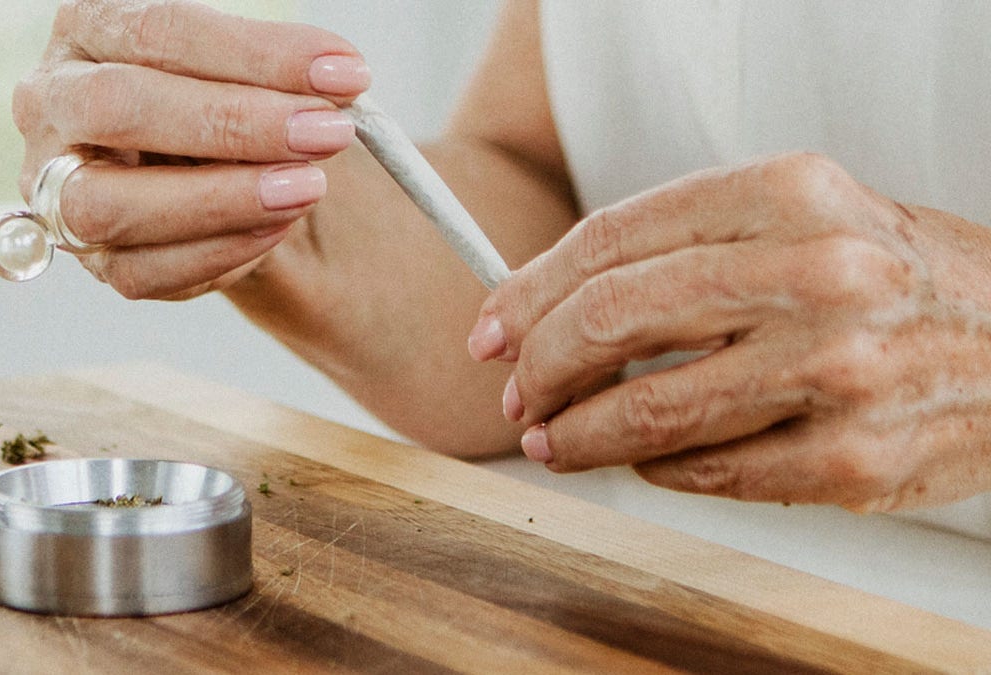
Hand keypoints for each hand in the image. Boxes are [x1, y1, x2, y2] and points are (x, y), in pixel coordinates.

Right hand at [12, 0, 369, 299]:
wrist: (214, 175)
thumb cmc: (225, 104)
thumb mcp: (245, 73)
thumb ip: (275, 75)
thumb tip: (338, 85)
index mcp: (88, 31)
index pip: (161, 31)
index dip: (257, 54)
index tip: (343, 72)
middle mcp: (53, 105)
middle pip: (119, 108)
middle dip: (233, 123)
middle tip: (324, 132)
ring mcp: (55, 188)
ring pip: (111, 203)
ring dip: (223, 199)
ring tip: (308, 187)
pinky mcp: (92, 258)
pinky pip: (144, 269)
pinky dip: (221, 250)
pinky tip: (279, 227)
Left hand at [468, 152, 990, 511]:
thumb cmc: (893, 277)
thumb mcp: (802, 220)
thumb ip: (683, 248)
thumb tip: (548, 304)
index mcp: (791, 193)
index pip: (612, 240)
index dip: (530, 290)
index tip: (492, 327)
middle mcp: (817, 273)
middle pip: (612, 318)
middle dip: (539, 364)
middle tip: (517, 391)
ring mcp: (838, 370)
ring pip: (646, 410)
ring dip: (577, 433)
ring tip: (556, 438)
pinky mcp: (850, 458)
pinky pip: (705, 472)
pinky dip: (655, 469)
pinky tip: (647, 459)